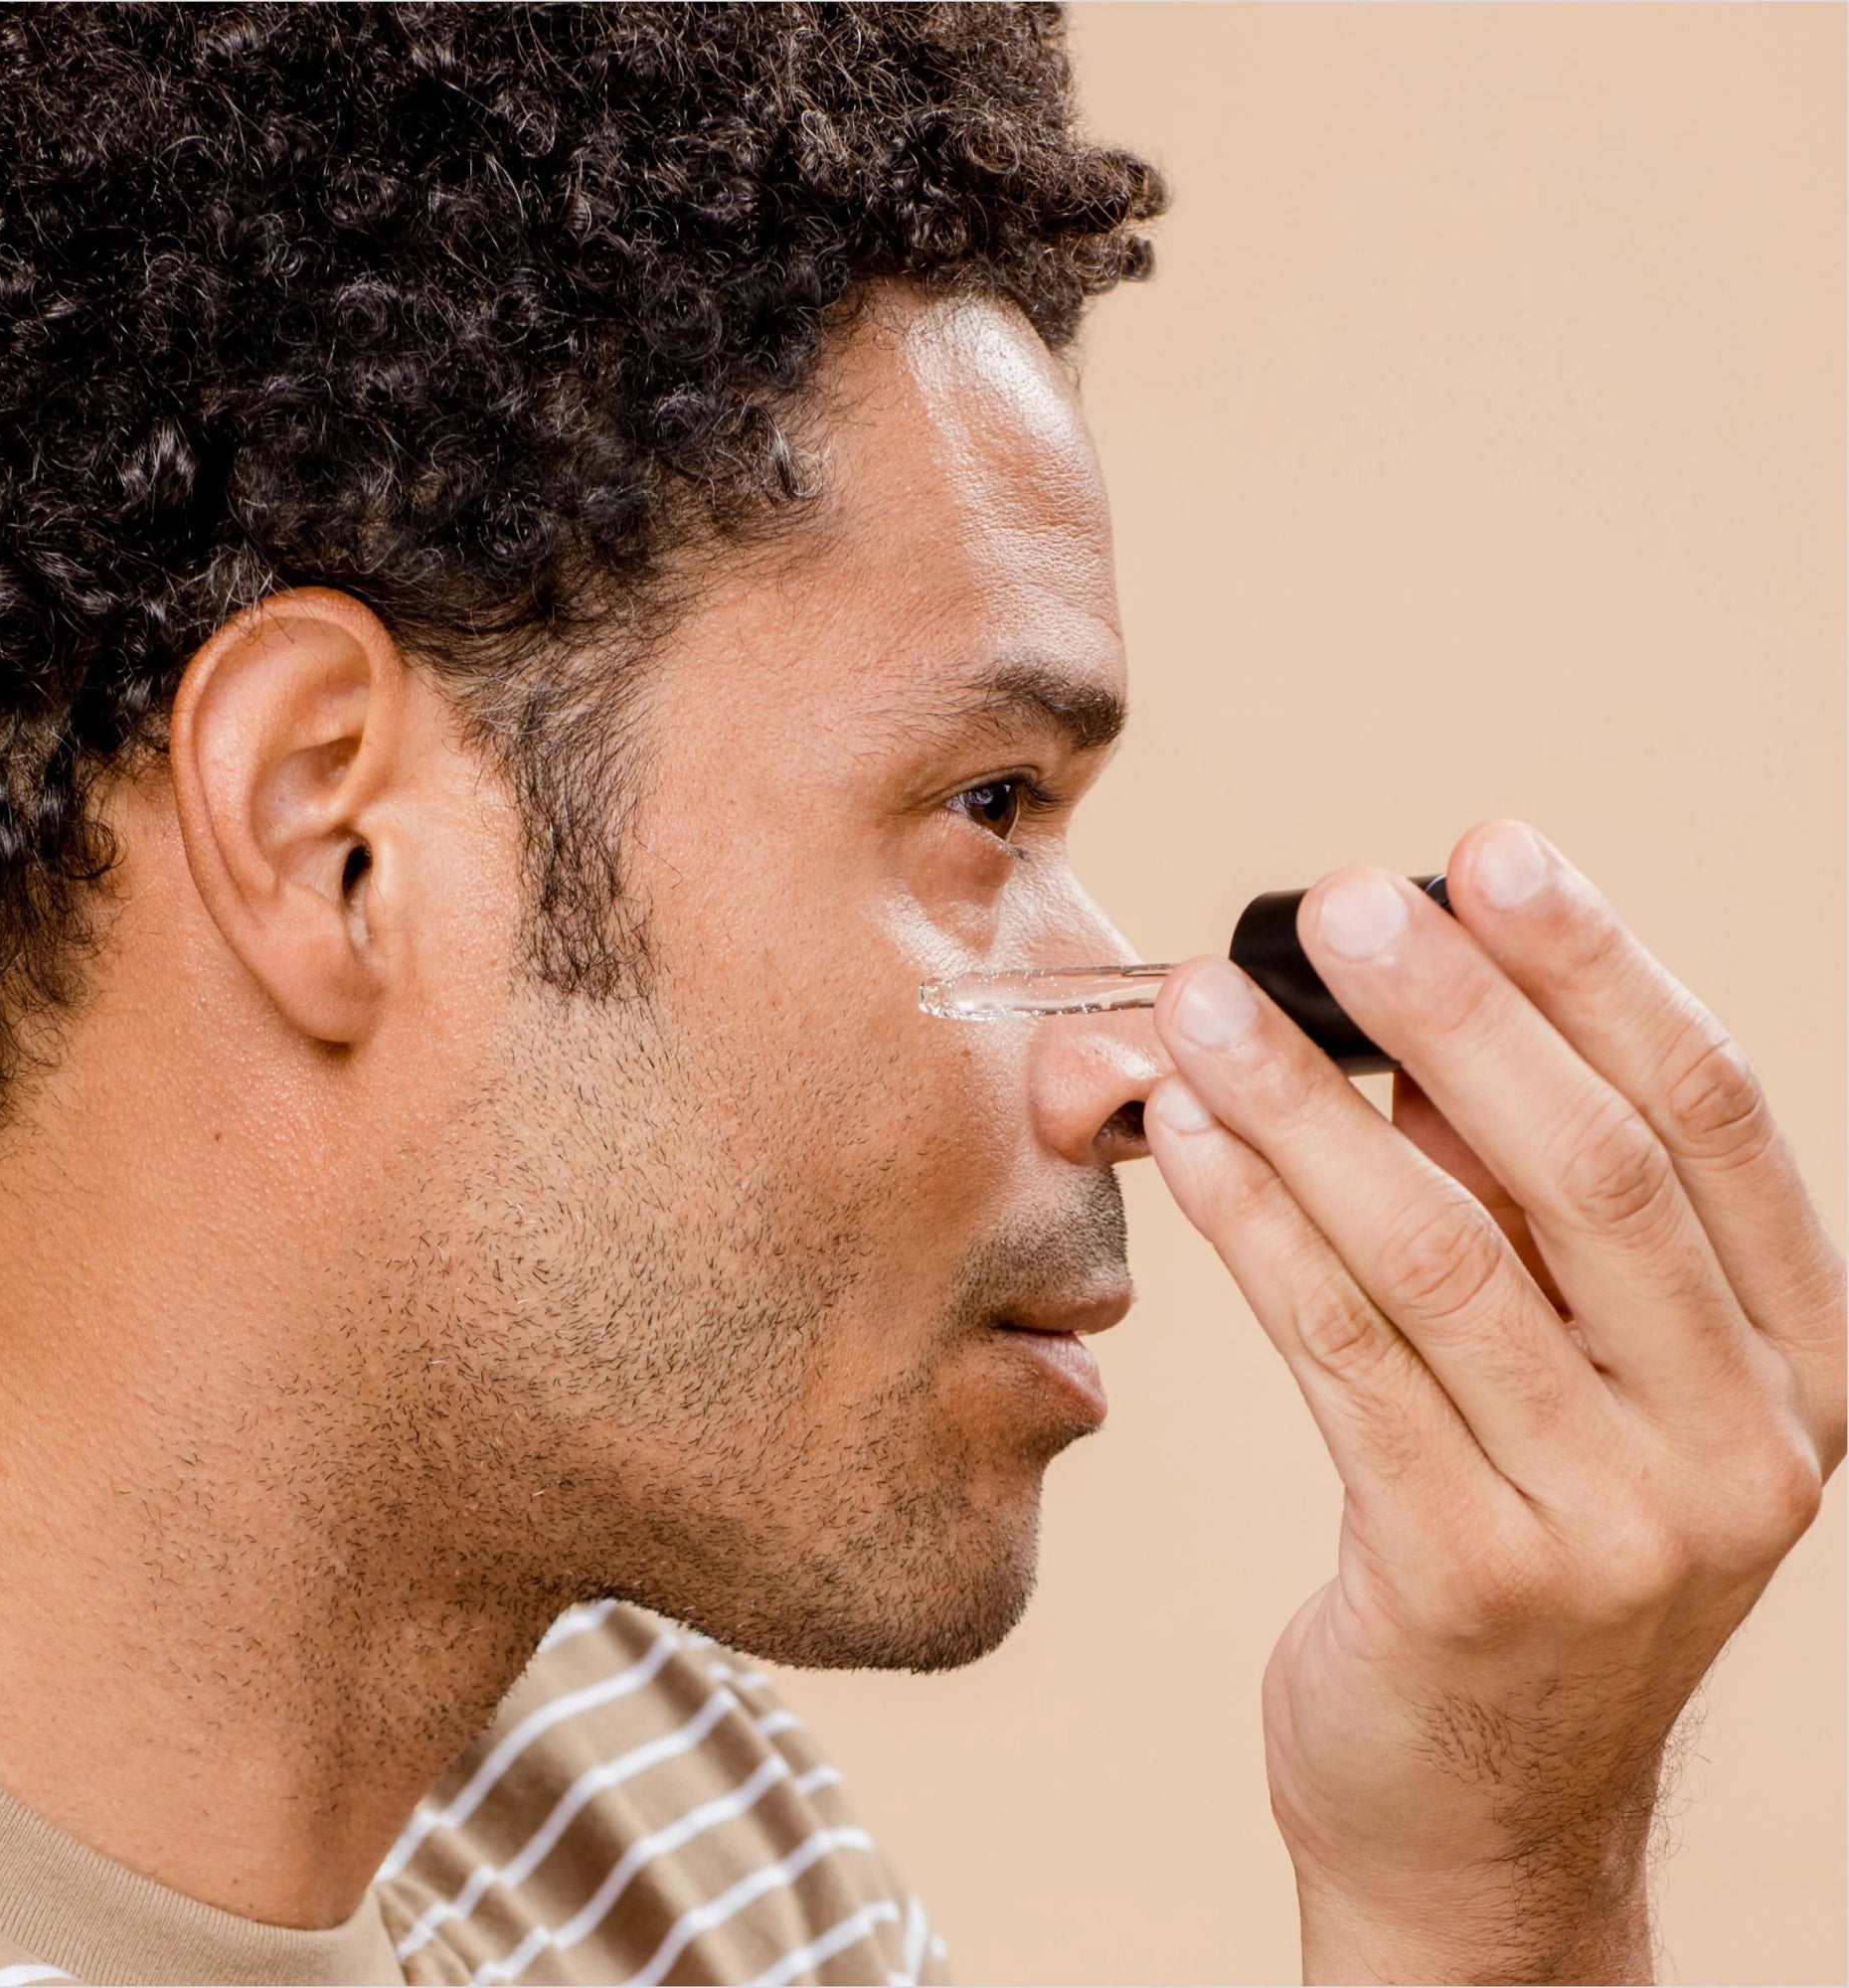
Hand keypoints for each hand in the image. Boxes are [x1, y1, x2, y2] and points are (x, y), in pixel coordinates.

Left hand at [1146, 822, 1843, 1985]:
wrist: (1479, 1812)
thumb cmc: (1512, 1544)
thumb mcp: (1570, 1377)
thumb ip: (1527, 1222)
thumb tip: (1418, 1036)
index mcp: (1791, 1361)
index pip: (1711, 1121)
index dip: (1599, 971)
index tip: (1495, 855)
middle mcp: (1739, 1443)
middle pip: (1590, 1168)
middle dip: (1455, 1011)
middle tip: (1341, 902)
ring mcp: (1617, 1526)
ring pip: (1444, 1255)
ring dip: (1307, 1109)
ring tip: (1205, 1009)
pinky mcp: (1468, 1577)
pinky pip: (1343, 1354)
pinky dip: (1258, 1226)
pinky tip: (1189, 1140)